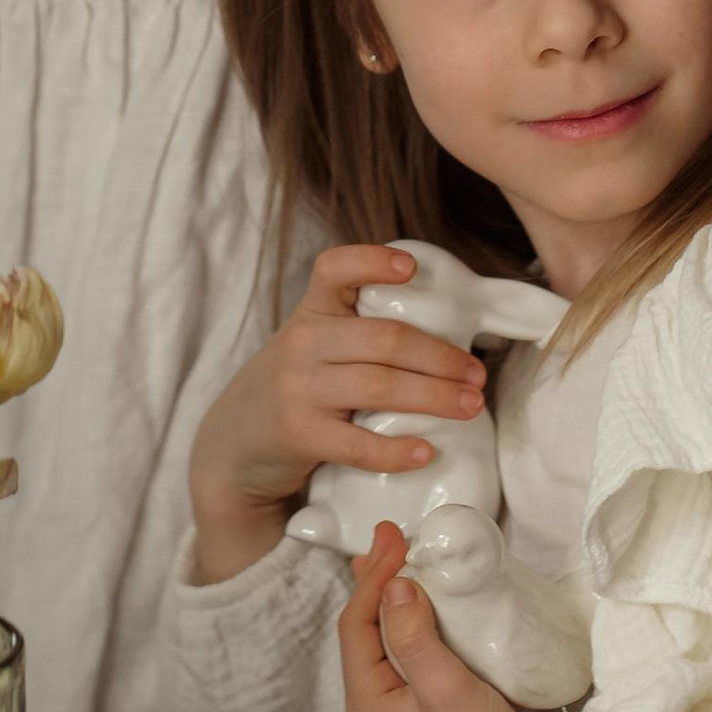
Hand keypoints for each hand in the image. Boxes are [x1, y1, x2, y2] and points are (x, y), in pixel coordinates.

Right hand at [185, 246, 489, 587]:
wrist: (234, 444)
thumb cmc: (298, 387)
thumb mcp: (314, 345)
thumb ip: (359, 332)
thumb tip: (450, 330)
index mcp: (312, 312)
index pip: (334, 268)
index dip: (372, 261)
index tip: (411, 268)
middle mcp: (302, 343)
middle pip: (384, 338)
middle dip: (440, 356)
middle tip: (477, 374)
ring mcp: (298, 389)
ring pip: (379, 386)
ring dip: (435, 396)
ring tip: (470, 405)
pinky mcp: (298, 434)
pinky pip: (357, 443)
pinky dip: (396, 449)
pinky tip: (426, 451)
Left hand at [339, 524, 530, 711]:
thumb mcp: (444, 688)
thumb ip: (414, 635)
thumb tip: (393, 584)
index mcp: (366, 702)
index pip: (356, 624)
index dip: (373, 577)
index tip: (396, 538)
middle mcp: (375, 705)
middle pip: (365, 629)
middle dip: (378, 579)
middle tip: (393, 535)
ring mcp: (401, 708)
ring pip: (387, 638)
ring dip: (395, 596)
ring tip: (401, 556)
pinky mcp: (428, 708)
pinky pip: (411, 651)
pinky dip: (417, 618)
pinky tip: (430, 601)